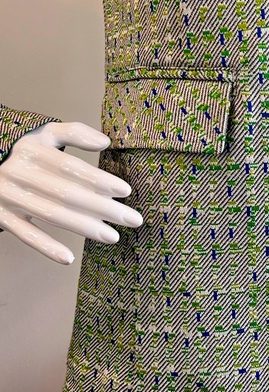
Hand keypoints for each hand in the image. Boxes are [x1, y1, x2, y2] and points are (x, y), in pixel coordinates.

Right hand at [0, 121, 142, 264]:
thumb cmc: (30, 156)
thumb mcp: (46, 136)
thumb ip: (75, 133)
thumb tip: (105, 142)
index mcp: (32, 150)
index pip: (70, 166)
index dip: (99, 179)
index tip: (126, 191)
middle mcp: (18, 172)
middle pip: (67, 193)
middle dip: (104, 208)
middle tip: (133, 219)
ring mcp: (8, 196)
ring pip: (52, 214)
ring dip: (85, 227)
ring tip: (114, 236)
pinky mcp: (1, 217)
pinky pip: (25, 235)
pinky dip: (45, 247)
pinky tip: (68, 258)